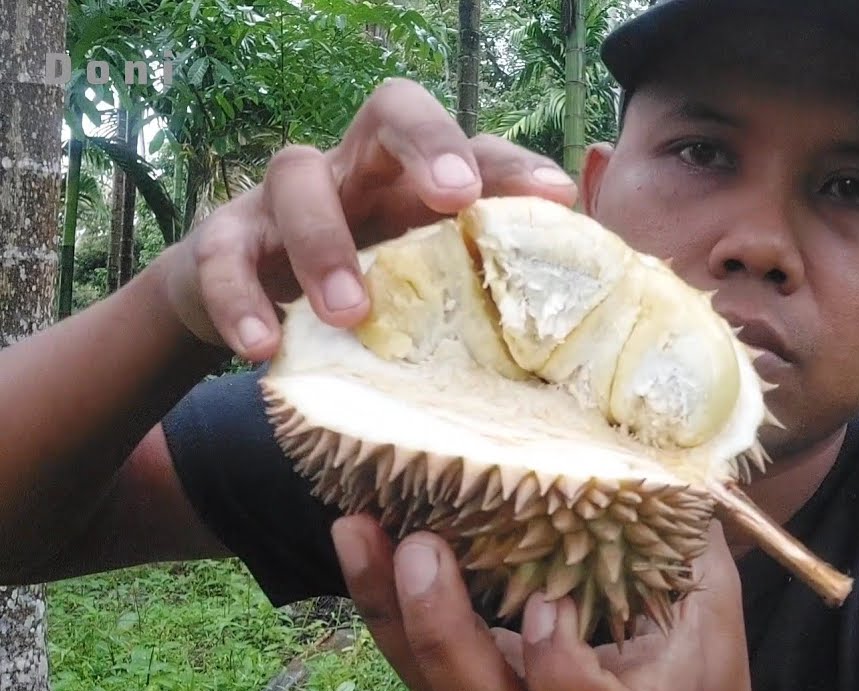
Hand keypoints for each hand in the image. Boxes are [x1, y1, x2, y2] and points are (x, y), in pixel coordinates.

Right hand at [156, 77, 578, 360]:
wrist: (250, 312)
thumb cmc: (365, 293)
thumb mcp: (427, 290)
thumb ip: (481, 289)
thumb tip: (573, 317)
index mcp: (415, 179)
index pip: (473, 145)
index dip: (514, 165)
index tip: (556, 197)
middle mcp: (357, 168)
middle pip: (390, 110)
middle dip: (428, 142)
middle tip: (456, 198)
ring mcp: (285, 197)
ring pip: (298, 177)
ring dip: (325, 245)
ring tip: (353, 313)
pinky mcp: (223, 237)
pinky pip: (221, 253)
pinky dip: (240, 300)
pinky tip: (263, 348)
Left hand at [330, 513, 752, 690]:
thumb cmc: (697, 645)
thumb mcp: (709, 590)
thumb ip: (689, 532)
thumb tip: (673, 441)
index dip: (563, 677)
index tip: (551, 606)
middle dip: (444, 636)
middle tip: (421, 551)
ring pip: (432, 689)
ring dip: (389, 612)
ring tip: (359, 530)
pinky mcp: (471, 687)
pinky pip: (414, 661)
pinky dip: (383, 603)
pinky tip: (365, 536)